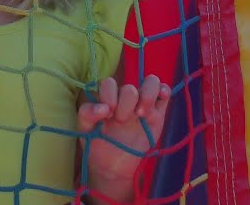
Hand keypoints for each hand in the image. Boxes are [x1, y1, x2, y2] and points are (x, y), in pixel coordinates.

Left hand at [77, 75, 170, 200]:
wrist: (112, 167)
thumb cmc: (97, 144)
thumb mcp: (85, 130)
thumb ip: (87, 113)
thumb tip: (104, 107)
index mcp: (108, 98)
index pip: (110, 83)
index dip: (109, 95)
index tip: (107, 114)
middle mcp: (125, 98)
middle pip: (130, 88)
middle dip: (126, 104)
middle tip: (122, 121)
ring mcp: (142, 104)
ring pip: (151, 82)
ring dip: (147, 95)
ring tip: (141, 114)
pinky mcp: (157, 114)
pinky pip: (164, 93)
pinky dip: (164, 91)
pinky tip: (161, 98)